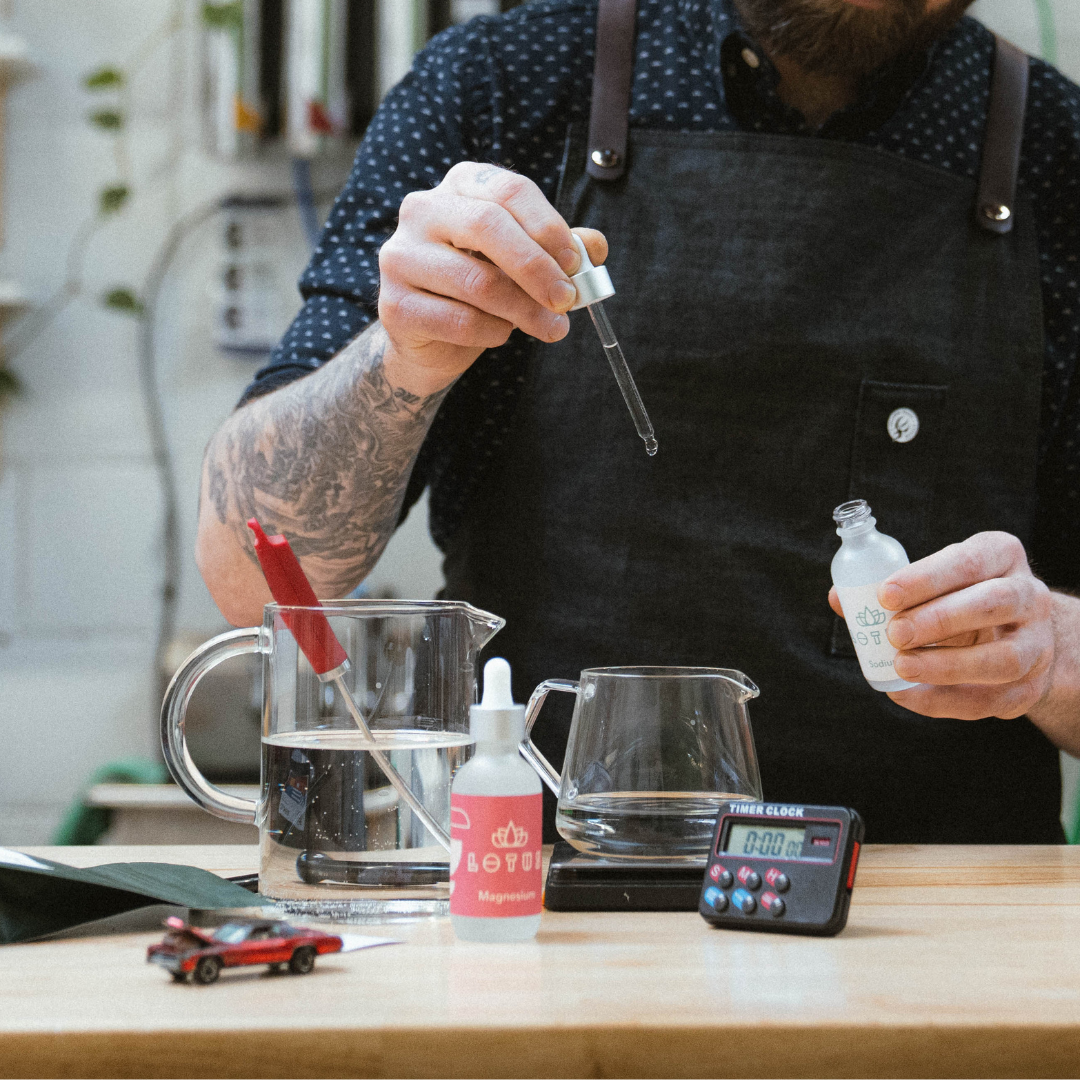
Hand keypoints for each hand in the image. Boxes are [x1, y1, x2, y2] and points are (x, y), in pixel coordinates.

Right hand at [378, 162, 607, 393]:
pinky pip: (459, 321)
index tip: (575, 263)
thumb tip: (594, 248)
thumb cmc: (482, 288)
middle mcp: (422, 211)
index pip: (509, 190)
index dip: (548, 226)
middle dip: (537, 268)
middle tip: (568, 300)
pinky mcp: (394, 305)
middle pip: (488, 227)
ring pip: (477, 281)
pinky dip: (493, 333)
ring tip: (552, 329)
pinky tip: (502, 334)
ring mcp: (401, 256)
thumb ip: (559, 250)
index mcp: (460, 185)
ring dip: (525, 310)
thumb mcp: (524, 262)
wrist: (430, 339)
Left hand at [828, 532, 1054, 719]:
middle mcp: (1029, 596)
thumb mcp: (936, 581)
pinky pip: (989, 699)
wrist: (1018, 634)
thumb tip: (839, 599)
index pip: (969, 561)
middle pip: (993, 603)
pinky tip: (907, 694)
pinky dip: (944, 701)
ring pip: (1003, 658)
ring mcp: (1037, 644)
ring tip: (901, 666)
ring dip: (947, 666)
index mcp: (1001, 557)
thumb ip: (891, 589)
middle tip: (894, 633)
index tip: (886, 594)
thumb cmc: (962, 598)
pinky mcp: (1030, 686)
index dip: (927, 577)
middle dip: (939, 619)